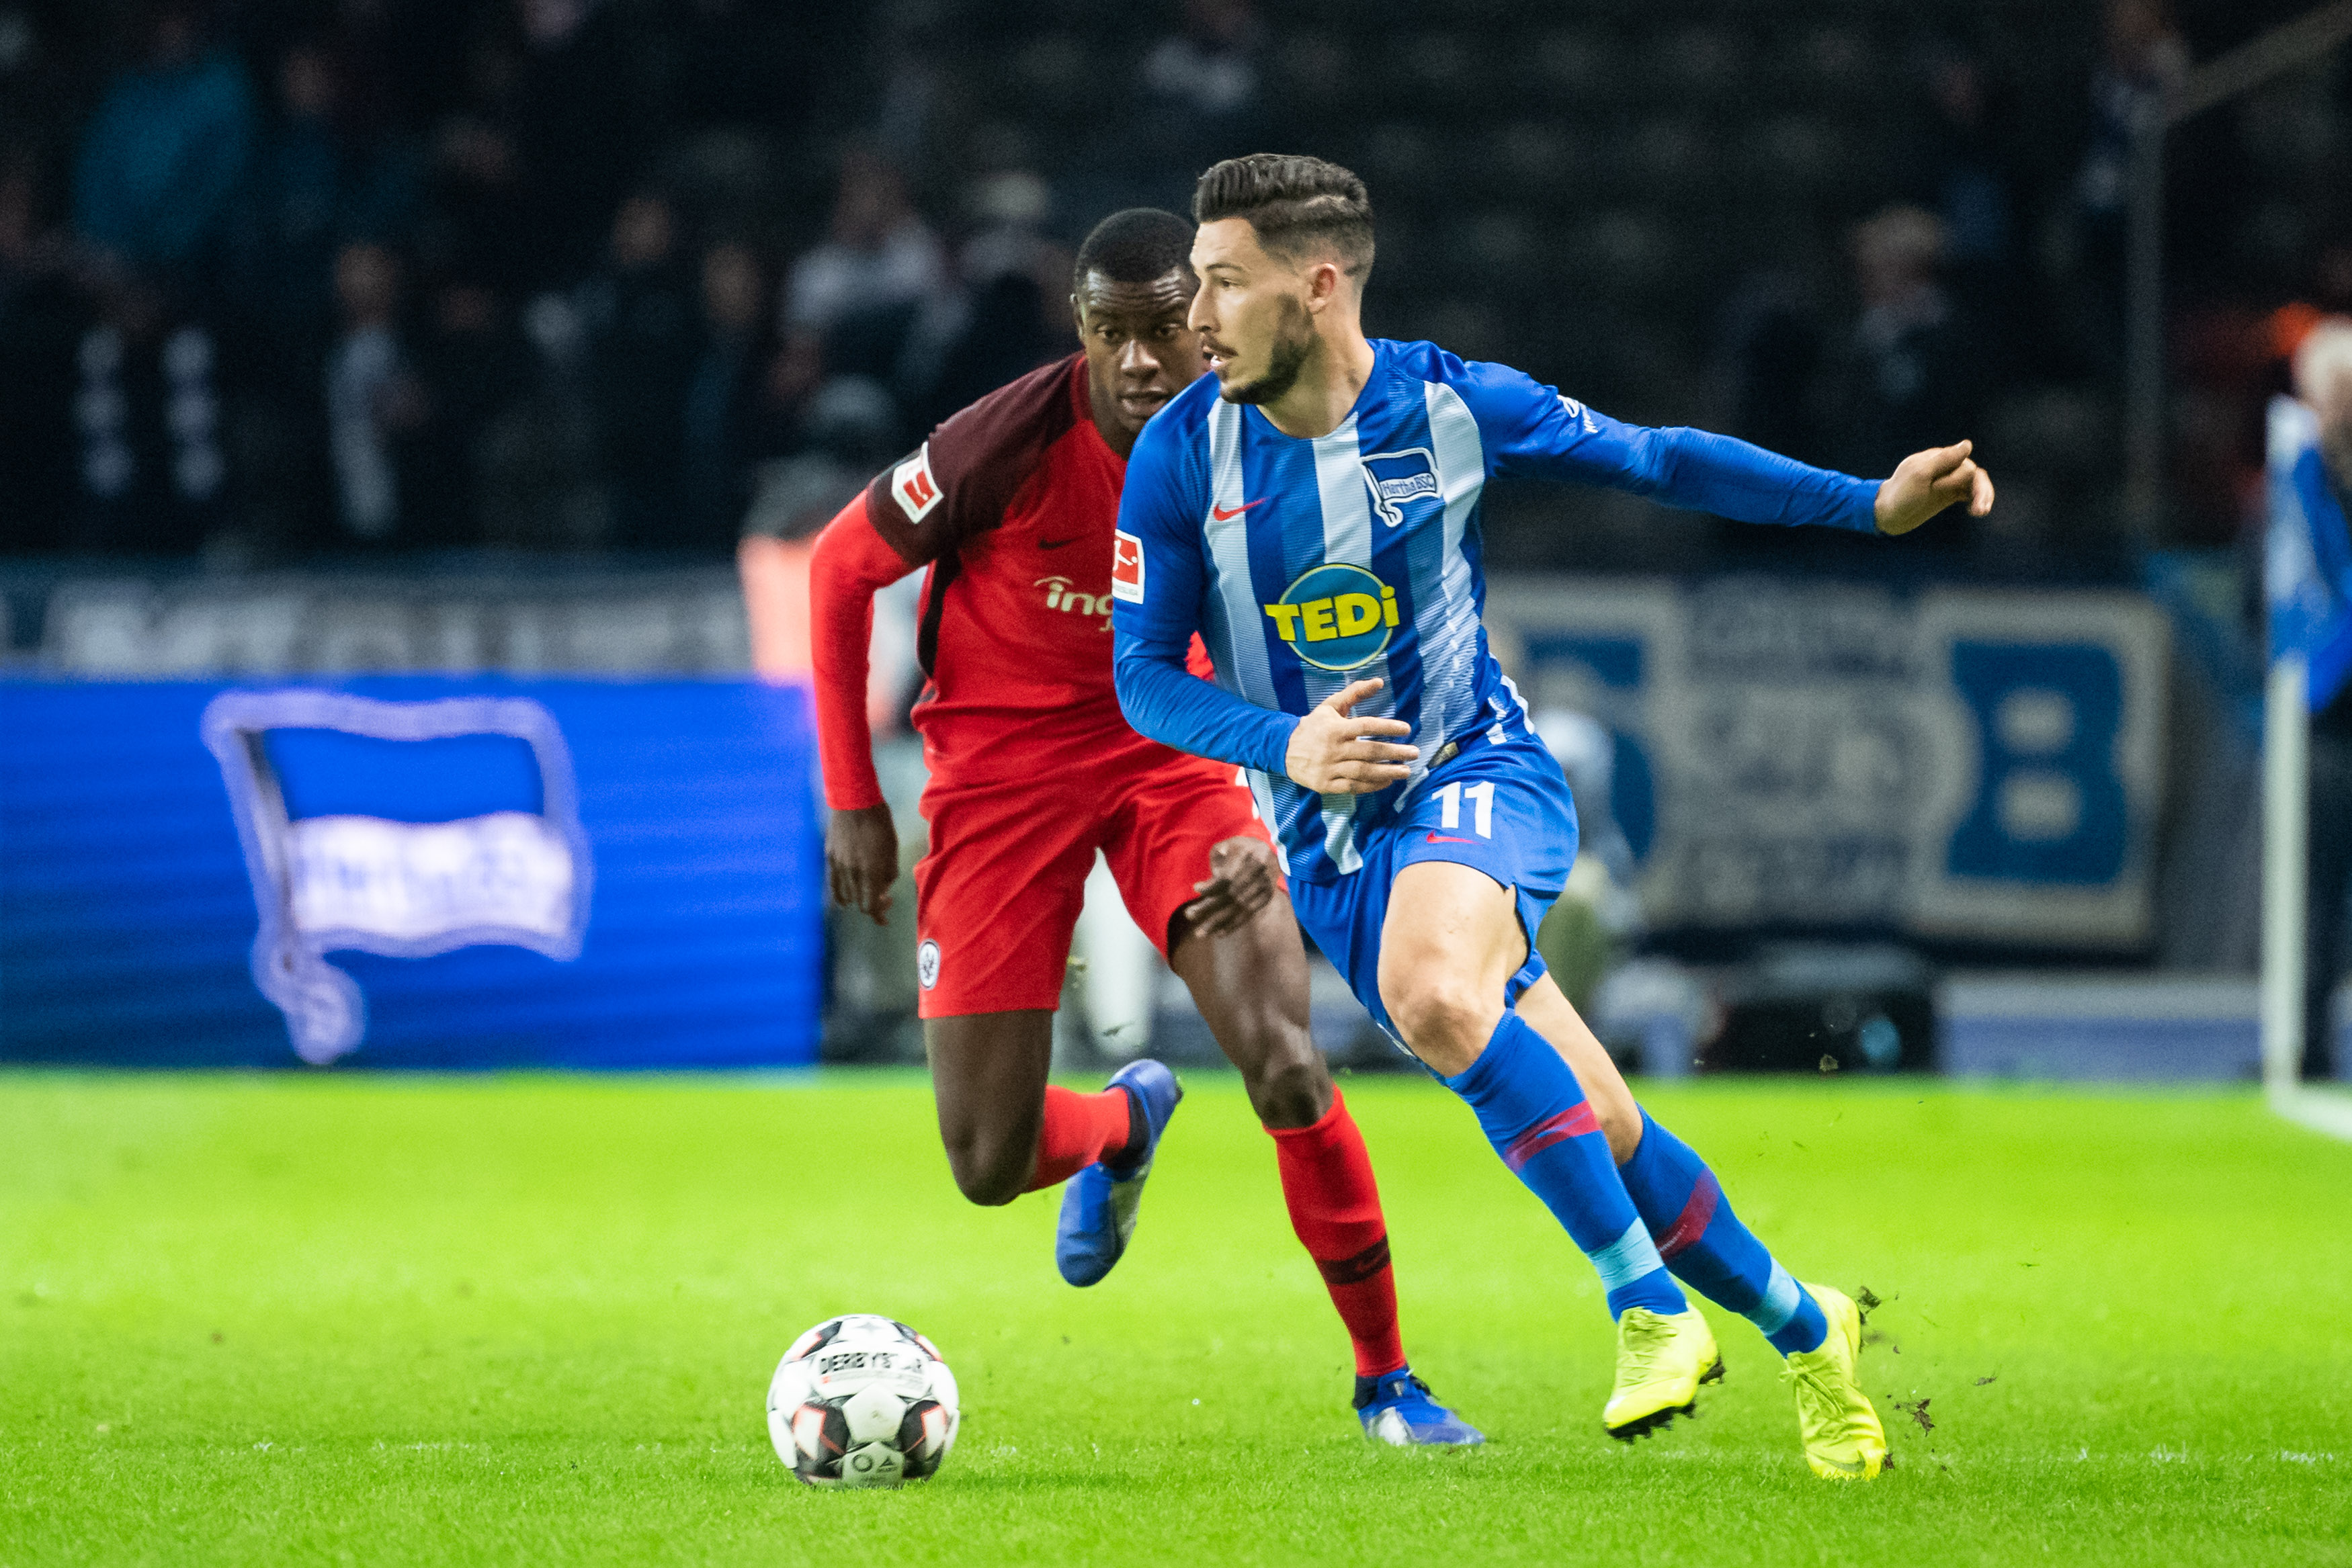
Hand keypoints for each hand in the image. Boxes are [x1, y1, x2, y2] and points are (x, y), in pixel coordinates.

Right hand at [826, 803, 898, 924]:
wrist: (854, 802)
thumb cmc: (880, 823)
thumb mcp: (892, 848)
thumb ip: (889, 872)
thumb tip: (883, 888)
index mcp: (870, 871)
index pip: (871, 906)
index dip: (880, 913)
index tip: (887, 907)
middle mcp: (852, 873)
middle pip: (859, 903)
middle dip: (873, 904)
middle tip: (883, 897)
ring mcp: (838, 867)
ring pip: (847, 895)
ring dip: (858, 898)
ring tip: (866, 893)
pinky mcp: (829, 859)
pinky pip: (833, 884)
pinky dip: (839, 895)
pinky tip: (844, 900)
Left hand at [1180, 835, 1280, 938]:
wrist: (1267, 851)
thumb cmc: (1238, 848)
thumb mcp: (1227, 845)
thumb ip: (1218, 857)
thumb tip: (1213, 879)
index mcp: (1249, 853)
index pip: (1228, 876)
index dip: (1212, 885)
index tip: (1196, 889)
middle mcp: (1259, 871)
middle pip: (1231, 895)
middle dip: (1209, 907)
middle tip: (1189, 915)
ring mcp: (1265, 885)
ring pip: (1238, 908)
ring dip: (1218, 922)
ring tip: (1200, 933)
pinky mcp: (1267, 896)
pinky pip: (1248, 914)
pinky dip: (1233, 925)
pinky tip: (1218, 933)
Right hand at [1283, 677, 1416, 794]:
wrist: (1284, 749)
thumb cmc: (1313, 726)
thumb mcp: (1330, 706)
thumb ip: (1354, 693)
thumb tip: (1379, 682)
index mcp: (1335, 728)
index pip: (1366, 726)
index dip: (1388, 727)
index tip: (1406, 730)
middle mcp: (1333, 749)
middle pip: (1369, 752)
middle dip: (1395, 753)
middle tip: (1414, 753)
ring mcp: (1329, 769)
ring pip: (1364, 772)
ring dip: (1388, 772)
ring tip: (1406, 771)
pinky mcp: (1326, 785)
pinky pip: (1353, 786)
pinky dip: (1372, 786)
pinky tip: (1387, 782)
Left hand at [1874, 439, 1994, 535]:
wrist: (1887, 515)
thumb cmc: (1901, 494)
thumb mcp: (1920, 474)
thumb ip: (1944, 459)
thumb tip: (1968, 444)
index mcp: (1937, 457)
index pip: (1962, 461)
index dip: (1957, 477)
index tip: (1938, 488)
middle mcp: (1945, 467)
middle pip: (1972, 473)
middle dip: (1976, 490)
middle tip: (1975, 510)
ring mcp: (1947, 481)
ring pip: (1975, 482)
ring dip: (1982, 495)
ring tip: (1981, 512)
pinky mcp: (1948, 494)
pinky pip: (1970, 492)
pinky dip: (1976, 500)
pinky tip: (1975, 512)